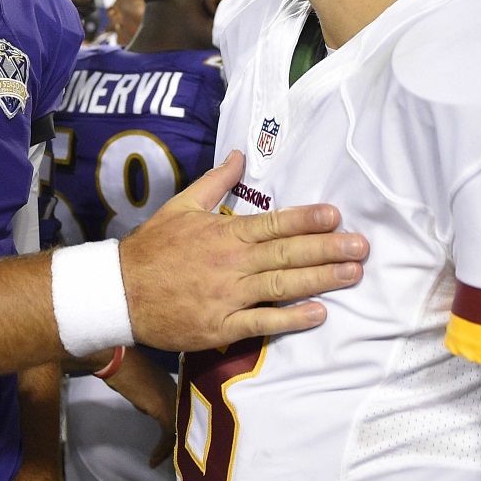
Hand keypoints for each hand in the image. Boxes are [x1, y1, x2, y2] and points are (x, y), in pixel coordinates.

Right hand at [101, 351, 178, 467]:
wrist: (115, 360)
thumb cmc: (121, 367)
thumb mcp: (137, 384)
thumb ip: (146, 396)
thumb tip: (146, 408)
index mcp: (170, 382)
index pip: (179, 409)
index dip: (175, 427)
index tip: (167, 442)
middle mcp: (175, 390)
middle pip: (182, 420)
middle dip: (175, 440)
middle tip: (165, 456)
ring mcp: (171, 398)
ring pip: (178, 428)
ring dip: (169, 447)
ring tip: (159, 460)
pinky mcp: (163, 408)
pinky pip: (168, 433)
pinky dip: (162, 449)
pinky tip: (152, 460)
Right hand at [120, 151, 366, 350]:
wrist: (119, 292)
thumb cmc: (152, 248)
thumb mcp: (181, 206)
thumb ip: (215, 181)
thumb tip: (239, 154)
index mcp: (225, 232)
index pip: (274, 223)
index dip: (307, 220)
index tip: (336, 216)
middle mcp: (231, 263)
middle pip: (287, 253)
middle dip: (328, 249)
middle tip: (361, 246)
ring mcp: (228, 296)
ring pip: (282, 285)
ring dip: (320, 279)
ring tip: (352, 273)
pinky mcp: (221, 326)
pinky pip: (262, 322)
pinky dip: (291, 318)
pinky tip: (318, 313)